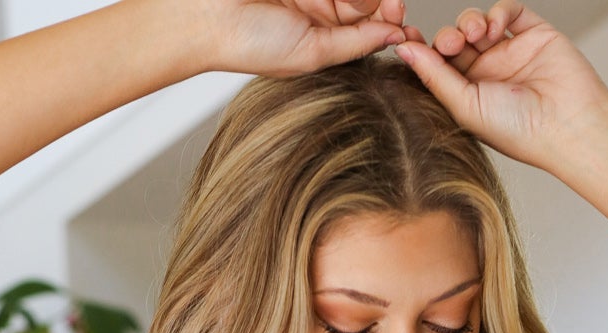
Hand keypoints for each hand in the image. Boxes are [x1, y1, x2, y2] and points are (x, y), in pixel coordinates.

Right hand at [205, 0, 413, 76]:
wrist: (208, 17)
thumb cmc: (249, 44)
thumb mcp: (313, 53)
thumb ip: (355, 44)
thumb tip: (395, 38)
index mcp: (325, 35)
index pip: (371, 24)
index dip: (391, 19)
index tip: (399, 18)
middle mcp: (321, 8)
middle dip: (380, 1)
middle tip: (387, 4)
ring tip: (341, 0)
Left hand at [394, 3, 607, 167]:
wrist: (567, 124)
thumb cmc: (516, 130)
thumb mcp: (466, 106)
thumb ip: (435, 77)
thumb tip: (403, 50)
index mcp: (467, 97)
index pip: (437, 66)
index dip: (421, 50)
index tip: (406, 39)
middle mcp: (486, 74)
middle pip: (453, 41)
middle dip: (447, 37)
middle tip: (452, 44)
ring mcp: (509, 53)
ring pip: (477, 22)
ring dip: (469, 22)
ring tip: (475, 35)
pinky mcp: (533, 34)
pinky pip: (508, 10)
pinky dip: (497, 11)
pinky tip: (495, 27)